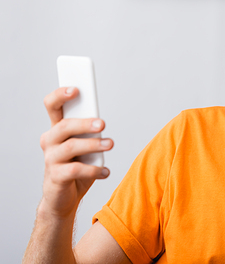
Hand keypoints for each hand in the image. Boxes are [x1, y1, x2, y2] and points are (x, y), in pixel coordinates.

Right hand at [39, 87, 112, 218]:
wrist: (63, 198)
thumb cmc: (76, 167)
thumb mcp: (84, 147)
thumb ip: (89, 133)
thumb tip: (101, 122)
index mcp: (57, 130)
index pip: (52, 106)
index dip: (60, 95)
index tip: (76, 89)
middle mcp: (50, 142)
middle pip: (64, 126)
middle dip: (84, 123)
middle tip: (103, 124)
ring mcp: (51, 160)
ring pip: (70, 147)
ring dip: (93, 145)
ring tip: (110, 144)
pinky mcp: (56, 178)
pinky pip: (75, 170)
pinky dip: (94, 170)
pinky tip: (106, 172)